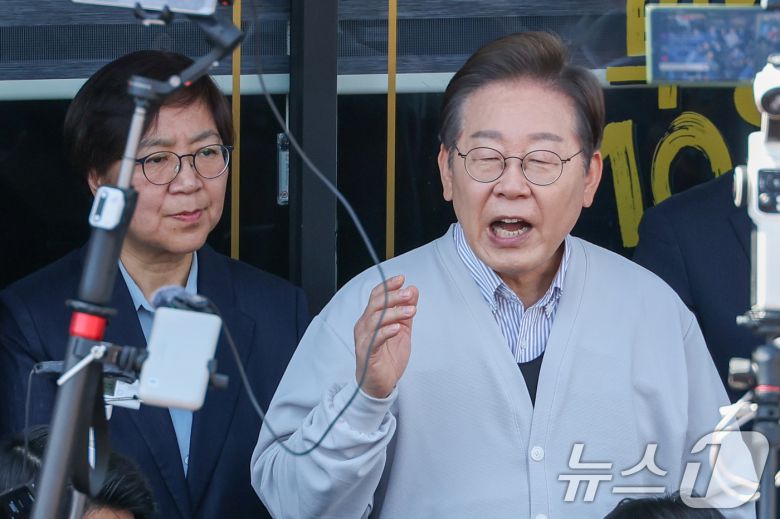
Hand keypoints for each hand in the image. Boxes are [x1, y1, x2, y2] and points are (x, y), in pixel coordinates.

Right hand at [354, 275, 418, 398]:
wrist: (379, 384)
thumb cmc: (387, 358)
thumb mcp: (402, 330)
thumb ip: (406, 312)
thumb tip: (413, 291)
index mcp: (371, 318)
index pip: (376, 296)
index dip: (388, 286)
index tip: (402, 279)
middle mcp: (365, 326)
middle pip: (376, 304)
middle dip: (393, 296)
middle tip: (409, 293)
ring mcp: (365, 339)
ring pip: (376, 319)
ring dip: (394, 312)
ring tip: (410, 311)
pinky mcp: (367, 353)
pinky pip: (375, 339)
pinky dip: (386, 331)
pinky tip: (397, 328)